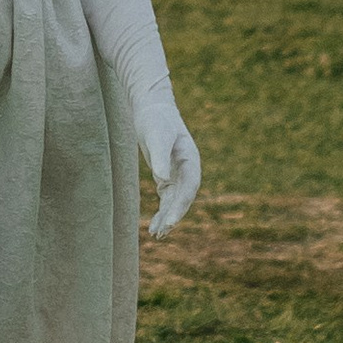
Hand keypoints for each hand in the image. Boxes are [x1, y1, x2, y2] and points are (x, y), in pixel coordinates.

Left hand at [139, 97, 200, 238]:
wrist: (151, 107)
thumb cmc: (155, 119)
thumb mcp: (157, 135)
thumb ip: (160, 156)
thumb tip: (163, 179)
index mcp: (191, 159)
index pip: (189, 188)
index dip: (181, 206)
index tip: (171, 221)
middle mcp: (188, 169)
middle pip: (183, 198)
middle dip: (173, 216)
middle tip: (161, 232)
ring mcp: (178, 174)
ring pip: (175, 201)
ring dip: (167, 218)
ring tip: (156, 235)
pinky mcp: (167, 176)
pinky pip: (166, 199)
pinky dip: (161, 212)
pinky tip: (153, 226)